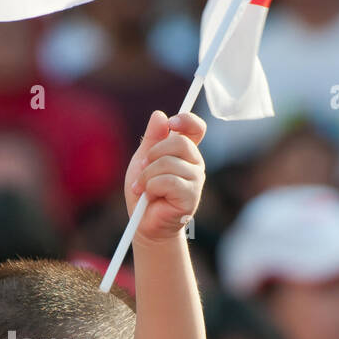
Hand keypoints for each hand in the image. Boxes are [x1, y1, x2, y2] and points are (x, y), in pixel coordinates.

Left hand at [125, 109, 206, 246]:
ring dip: (147, 176)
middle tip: (142, 170)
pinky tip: (149, 197)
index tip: (171, 124)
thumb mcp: (142, 160)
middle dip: (153, 155)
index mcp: (185, 152)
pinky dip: (151, 187)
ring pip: (169, 163)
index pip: (196, 128)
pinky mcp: (191, 196)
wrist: (143, 223)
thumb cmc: (144, 192)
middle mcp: (195, 164)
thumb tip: (160, 115)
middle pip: (179, 142)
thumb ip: (152, 139)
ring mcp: (196, 180)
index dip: (186, 120)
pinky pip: (168, 181)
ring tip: (142, 189)